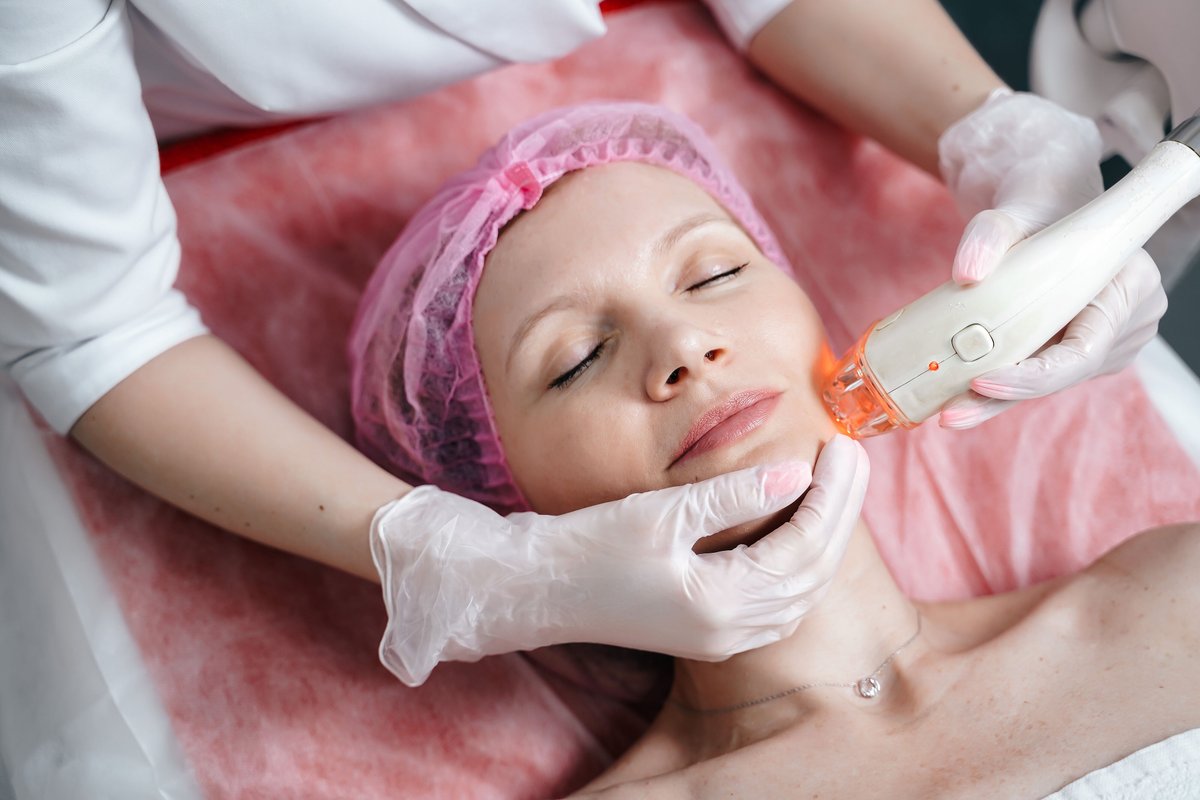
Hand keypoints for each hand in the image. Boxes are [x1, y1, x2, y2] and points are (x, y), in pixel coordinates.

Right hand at [370, 435, 868, 684]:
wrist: (535, 589)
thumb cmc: (587, 547)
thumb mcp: (661, 513)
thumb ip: (733, 496)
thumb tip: (797, 473)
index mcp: (720, 606)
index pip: (803, 547)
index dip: (831, 495)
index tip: (843, 447)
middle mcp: (728, 632)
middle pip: (812, 573)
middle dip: (838, 512)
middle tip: (853, 457)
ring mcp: (719, 638)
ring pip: (799, 592)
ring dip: (823, 540)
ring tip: (836, 486)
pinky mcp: (707, 632)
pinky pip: (777, 604)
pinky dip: (799, 566)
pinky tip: (803, 531)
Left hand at [936, 90, 1167, 428]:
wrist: (1043, 209)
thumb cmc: (1035, 206)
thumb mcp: (1011, 212)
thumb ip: (989, 234)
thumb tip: (967, 271)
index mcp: (1130, 283)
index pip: (1085, 351)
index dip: (1034, 376)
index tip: (983, 381)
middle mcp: (1132, 317)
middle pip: (1065, 374)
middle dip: (1005, 397)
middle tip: (950, 416)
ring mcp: (1112, 338)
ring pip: (1050, 381)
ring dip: (998, 400)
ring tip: (947, 410)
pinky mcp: (1084, 349)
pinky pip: (1042, 374)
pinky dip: (1003, 386)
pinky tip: (960, 395)